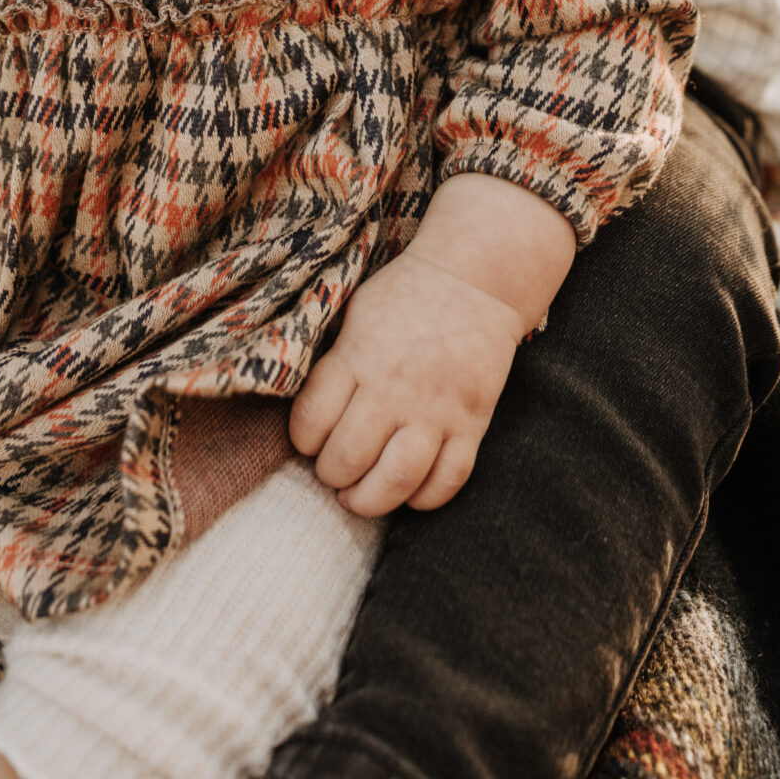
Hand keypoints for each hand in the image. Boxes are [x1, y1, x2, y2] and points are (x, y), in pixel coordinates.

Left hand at [288, 173, 574, 516]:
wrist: (476, 278)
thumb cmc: (407, 294)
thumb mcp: (356, 314)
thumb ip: (333, 362)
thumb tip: (309, 414)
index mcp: (359, 357)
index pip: (311, 422)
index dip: (303, 440)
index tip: (310, 439)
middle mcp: (395, 388)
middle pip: (348, 460)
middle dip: (332, 476)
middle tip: (335, 471)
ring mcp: (437, 409)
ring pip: (395, 481)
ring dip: (370, 500)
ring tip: (361, 496)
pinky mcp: (473, 423)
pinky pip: (447, 481)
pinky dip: (424, 498)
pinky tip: (409, 491)